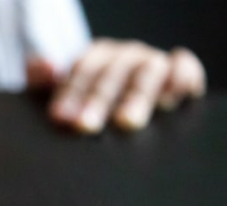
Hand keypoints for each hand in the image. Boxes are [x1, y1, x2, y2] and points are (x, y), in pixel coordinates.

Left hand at [30, 39, 205, 132]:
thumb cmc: (89, 108)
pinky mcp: (180, 73)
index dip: (70, 93)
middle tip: (86, 126)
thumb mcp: (63, 97)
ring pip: (146, 72)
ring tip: (126, 122)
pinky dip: (182, 76)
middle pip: (111, 75)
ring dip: (136, 96)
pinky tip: (175, 96)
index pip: (81, 72)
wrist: (121, 110)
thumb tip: (44, 65)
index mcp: (95, 59)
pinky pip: (184, 67)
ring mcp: (152, 63)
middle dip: (98, 101)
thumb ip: (43, 82)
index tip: (60, 117)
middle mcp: (124, 57)